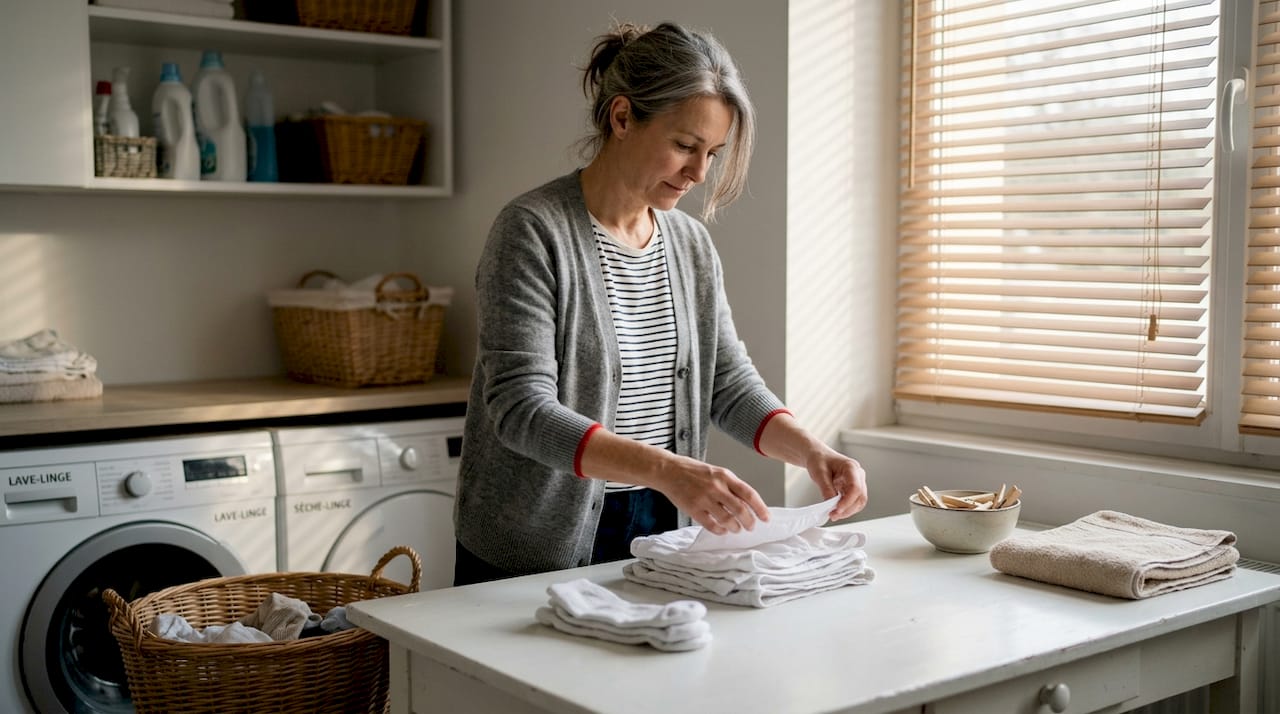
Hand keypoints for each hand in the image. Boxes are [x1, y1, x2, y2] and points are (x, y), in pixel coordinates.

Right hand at [655, 456, 770, 534]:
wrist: (668, 470)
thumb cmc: (693, 472)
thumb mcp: (716, 472)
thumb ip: (731, 486)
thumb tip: (747, 504)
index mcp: (725, 476)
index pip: (749, 494)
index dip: (760, 508)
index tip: (766, 518)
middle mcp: (716, 487)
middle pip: (740, 509)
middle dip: (749, 522)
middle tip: (750, 527)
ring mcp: (704, 498)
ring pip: (727, 519)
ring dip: (734, 527)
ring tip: (736, 529)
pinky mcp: (693, 509)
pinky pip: (711, 524)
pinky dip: (719, 530)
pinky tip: (722, 530)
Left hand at [806, 447, 867, 521]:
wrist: (818, 456)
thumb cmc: (819, 460)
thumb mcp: (819, 473)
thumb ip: (826, 488)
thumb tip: (831, 504)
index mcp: (851, 467)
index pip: (855, 487)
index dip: (847, 501)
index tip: (837, 509)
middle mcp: (858, 475)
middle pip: (860, 497)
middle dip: (848, 509)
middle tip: (833, 515)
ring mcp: (857, 482)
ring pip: (859, 501)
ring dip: (848, 511)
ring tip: (833, 514)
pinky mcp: (853, 488)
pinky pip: (854, 501)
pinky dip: (846, 508)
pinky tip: (836, 510)